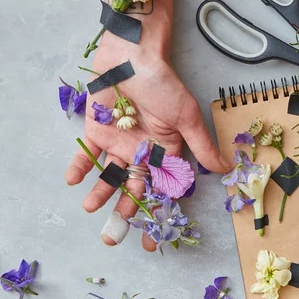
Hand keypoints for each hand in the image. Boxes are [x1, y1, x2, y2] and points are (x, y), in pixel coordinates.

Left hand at [65, 31, 227, 251]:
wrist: (133, 55)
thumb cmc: (164, 84)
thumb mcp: (186, 117)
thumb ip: (201, 146)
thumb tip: (225, 170)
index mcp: (165, 152)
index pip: (162, 191)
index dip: (158, 216)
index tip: (153, 243)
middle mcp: (141, 152)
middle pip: (133, 190)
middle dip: (124, 213)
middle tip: (113, 237)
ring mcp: (118, 143)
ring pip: (109, 176)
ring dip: (101, 192)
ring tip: (91, 207)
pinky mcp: (96, 132)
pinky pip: (86, 155)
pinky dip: (79, 166)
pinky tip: (73, 180)